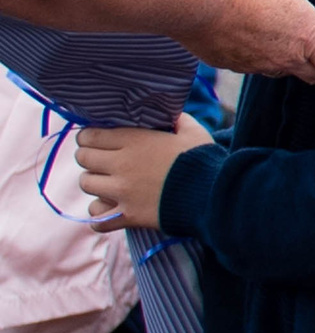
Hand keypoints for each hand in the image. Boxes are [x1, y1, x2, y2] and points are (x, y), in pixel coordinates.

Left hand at [74, 114, 211, 230]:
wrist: (213, 195)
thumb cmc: (203, 160)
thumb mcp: (193, 132)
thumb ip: (177, 120)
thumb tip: (171, 114)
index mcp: (134, 141)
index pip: (89, 136)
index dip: (89, 137)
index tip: (96, 140)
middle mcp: (121, 165)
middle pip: (83, 158)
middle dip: (90, 157)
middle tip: (102, 161)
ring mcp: (121, 192)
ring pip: (86, 184)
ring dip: (95, 183)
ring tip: (108, 183)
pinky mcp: (127, 215)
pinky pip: (96, 217)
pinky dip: (100, 215)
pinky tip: (111, 209)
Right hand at [169, 0, 314, 102]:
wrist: (197, 2)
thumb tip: (288, 0)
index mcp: (312, 37)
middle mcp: (290, 58)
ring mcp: (260, 66)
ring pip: (284, 67)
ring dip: (290, 61)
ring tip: (288, 46)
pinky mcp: (235, 66)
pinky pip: (255, 62)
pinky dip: (258, 53)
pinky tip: (250, 37)